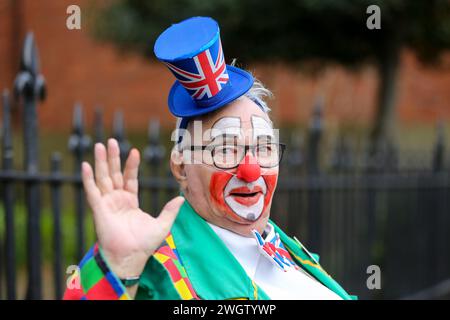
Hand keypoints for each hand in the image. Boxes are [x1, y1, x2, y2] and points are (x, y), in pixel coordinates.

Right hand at [81, 138, 183, 278]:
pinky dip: (88, 178)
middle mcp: (117, 200)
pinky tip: (86, 165)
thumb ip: (170, 210)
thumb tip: (181, 198)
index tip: (134, 151)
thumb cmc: (144, 245)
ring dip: (101, 162)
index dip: (131, 165)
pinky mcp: (99, 210)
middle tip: (110, 141)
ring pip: (103, 178)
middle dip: (113, 157)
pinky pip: (92, 191)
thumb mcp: (162, 225)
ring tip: (99, 145)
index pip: (130, 178)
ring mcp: (107, 204)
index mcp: (130, 202)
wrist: (131, 258)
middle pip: (114, 174)